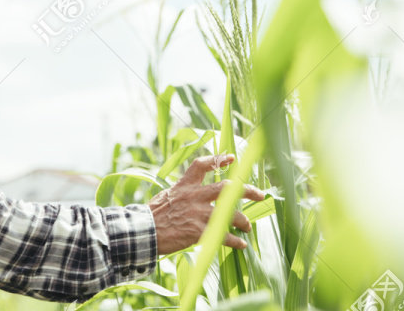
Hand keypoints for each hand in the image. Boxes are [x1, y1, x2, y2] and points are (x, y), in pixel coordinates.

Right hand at [148, 154, 264, 254]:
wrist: (143, 232)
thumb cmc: (151, 216)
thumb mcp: (166, 196)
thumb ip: (181, 194)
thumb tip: (189, 195)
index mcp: (185, 186)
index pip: (202, 165)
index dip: (218, 159)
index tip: (231, 158)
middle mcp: (194, 196)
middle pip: (227, 188)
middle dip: (247, 190)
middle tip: (260, 194)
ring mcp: (198, 214)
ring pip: (230, 213)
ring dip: (243, 220)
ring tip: (247, 226)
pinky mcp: (198, 232)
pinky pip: (223, 236)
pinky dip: (234, 241)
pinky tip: (240, 245)